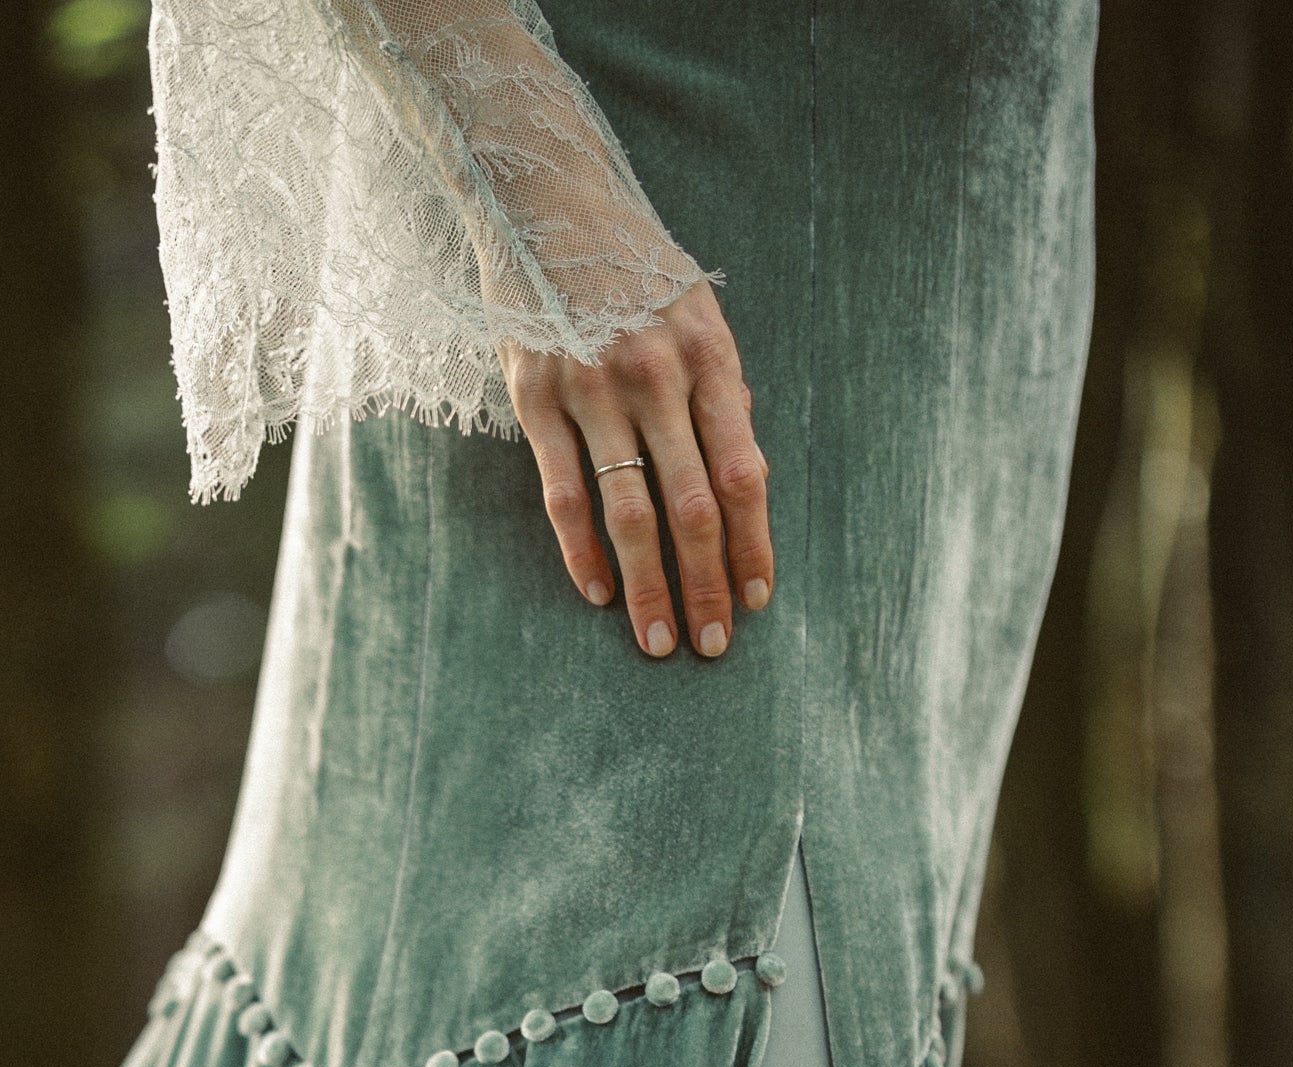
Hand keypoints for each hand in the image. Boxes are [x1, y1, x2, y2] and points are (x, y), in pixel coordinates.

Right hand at [501, 282, 770, 658]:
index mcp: (709, 355)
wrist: (545, 194)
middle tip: (713, 646)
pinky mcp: (535, 396)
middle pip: (693, 505)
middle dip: (707, 585)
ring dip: (648, 586)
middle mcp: (656, 374)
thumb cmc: (630, 264)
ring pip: (630, 510)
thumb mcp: (695, 310)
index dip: (754, 544)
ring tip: (659, 641)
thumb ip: (719, 391)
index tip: (757, 601)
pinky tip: (598, 594)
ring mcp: (593, 387)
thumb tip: (747, 477)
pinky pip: (564, 493)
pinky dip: (582, 551)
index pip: (744, 472)